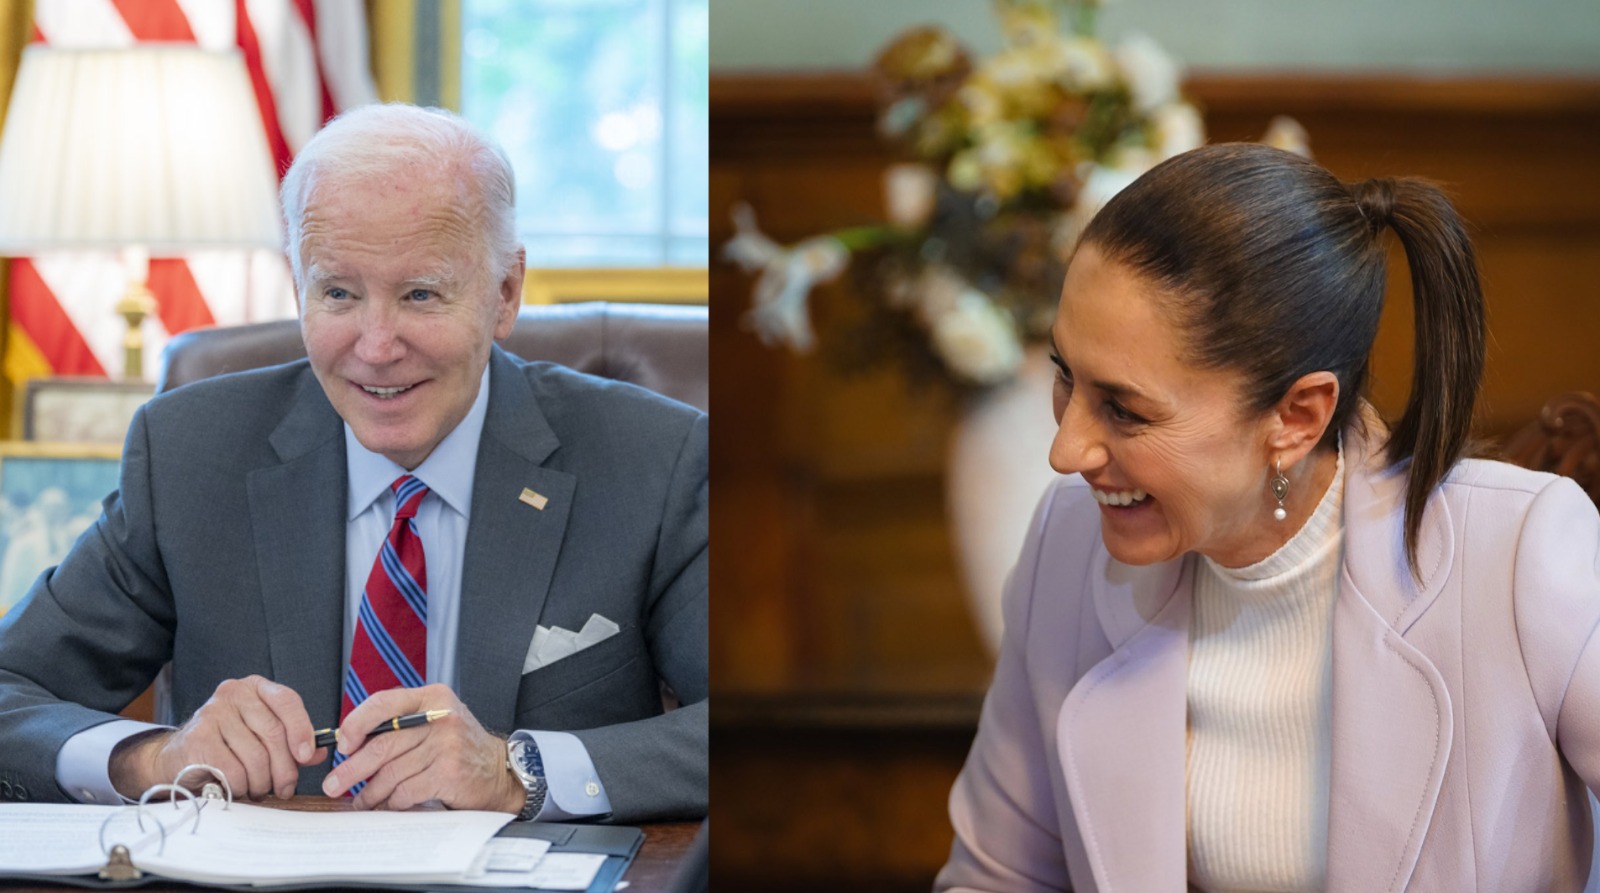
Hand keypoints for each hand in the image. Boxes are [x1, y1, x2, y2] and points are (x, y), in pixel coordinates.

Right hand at [109, 676, 324, 800]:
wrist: (179, 758)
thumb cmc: (228, 746)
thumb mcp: (262, 738)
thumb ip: (293, 742)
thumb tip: (319, 752)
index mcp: (255, 688)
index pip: (287, 701)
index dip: (302, 730)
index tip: (307, 756)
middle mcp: (233, 694)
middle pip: (274, 733)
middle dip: (285, 768)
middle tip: (286, 788)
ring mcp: (212, 713)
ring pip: (256, 756)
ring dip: (262, 782)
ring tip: (259, 790)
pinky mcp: (198, 739)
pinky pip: (234, 770)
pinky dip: (241, 786)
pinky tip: (238, 788)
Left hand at [321, 684, 523, 813]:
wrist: (499, 770)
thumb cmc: (458, 747)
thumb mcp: (434, 720)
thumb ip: (400, 723)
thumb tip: (352, 742)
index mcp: (432, 697)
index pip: (383, 703)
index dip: (356, 724)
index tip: (342, 745)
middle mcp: (440, 718)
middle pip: (383, 744)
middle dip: (353, 768)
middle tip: (335, 783)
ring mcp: (447, 746)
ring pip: (391, 773)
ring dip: (370, 792)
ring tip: (361, 801)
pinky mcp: (449, 774)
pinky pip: (406, 791)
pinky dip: (392, 802)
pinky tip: (389, 804)